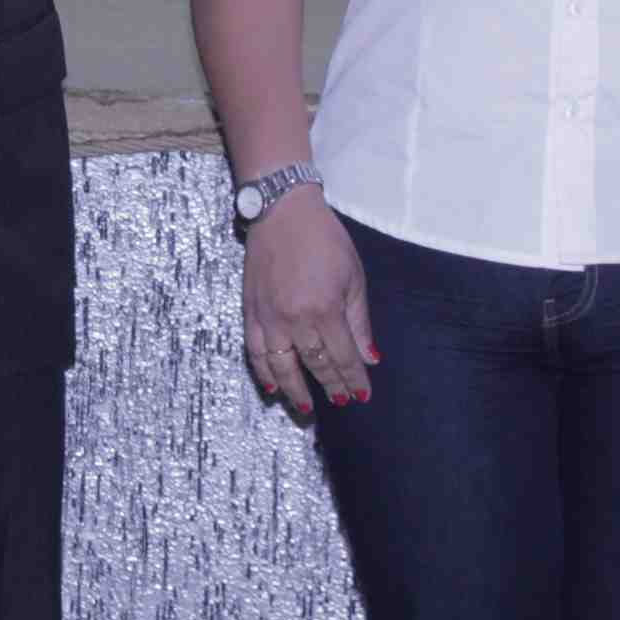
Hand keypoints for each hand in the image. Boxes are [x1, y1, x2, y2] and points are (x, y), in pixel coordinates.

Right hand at [240, 188, 373, 415]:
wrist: (281, 211)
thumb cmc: (324, 239)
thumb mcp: (353, 276)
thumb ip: (359, 320)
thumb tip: (369, 357)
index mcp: (324, 310)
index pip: (341, 357)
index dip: (352, 379)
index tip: (361, 395)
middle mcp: (293, 320)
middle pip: (314, 365)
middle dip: (330, 387)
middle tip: (341, 402)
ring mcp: (268, 318)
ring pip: (281, 367)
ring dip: (295, 390)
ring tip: (305, 408)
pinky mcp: (250, 311)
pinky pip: (255, 351)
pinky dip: (264, 372)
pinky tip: (273, 387)